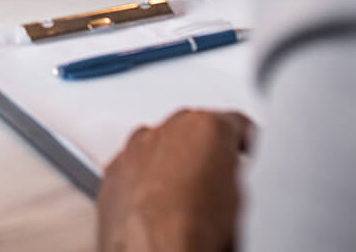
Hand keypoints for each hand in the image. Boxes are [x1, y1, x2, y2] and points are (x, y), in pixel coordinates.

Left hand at [97, 109, 251, 251]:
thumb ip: (233, 169)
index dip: (241, 141)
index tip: (243, 152)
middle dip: (202, 150)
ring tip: (184, 196)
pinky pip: (133, 167)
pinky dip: (143, 180)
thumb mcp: (240, 198)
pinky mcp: (112, 173)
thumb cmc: (197, 232)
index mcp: (205, 128)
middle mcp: (166, 131)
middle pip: (191, 130)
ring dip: (170, 162)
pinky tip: (155, 206)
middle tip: (214, 180)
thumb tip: (229, 174)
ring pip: (159, 146)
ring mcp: (135, 149)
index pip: (234, 123)